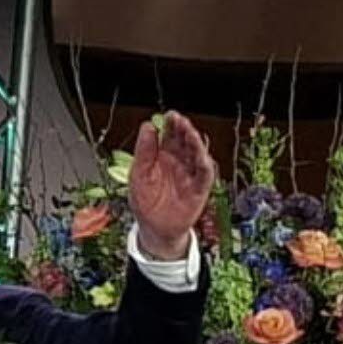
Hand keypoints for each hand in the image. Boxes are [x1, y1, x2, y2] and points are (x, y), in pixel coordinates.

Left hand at [129, 114, 219, 257]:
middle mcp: (179, 163)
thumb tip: (147, 126)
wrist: (154, 228)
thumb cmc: (145, 202)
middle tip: (180, 120)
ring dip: (195, 143)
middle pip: (185, 142)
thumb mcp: (138, 174)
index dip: (171, 125)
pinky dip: (204, 166)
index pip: (170, 136)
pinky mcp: (199, 190)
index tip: (170, 115)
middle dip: (184, 130)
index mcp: (163, 157)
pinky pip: (205, 176)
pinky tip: (202, 157)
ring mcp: (190, 175)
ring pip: (197, 155)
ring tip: (190, 133)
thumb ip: (144, 151)